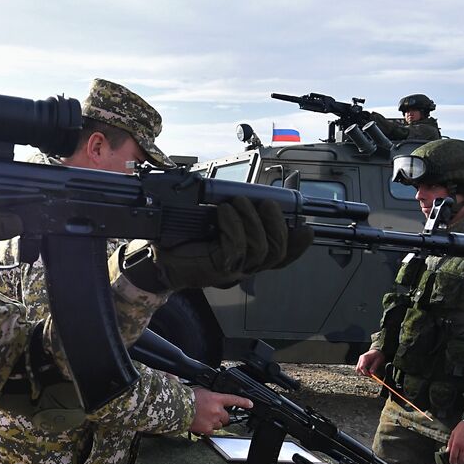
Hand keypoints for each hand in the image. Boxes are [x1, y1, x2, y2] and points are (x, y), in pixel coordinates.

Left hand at [125, 197, 292, 291]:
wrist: (158, 256)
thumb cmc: (185, 239)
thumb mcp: (214, 222)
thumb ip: (235, 214)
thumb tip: (250, 194)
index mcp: (249, 257)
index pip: (282, 257)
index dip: (298, 244)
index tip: (306, 227)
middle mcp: (245, 267)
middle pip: (277, 252)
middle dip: (277, 225)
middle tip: (266, 203)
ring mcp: (233, 270)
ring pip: (261, 249)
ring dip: (253, 221)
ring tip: (237, 202)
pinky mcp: (218, 268)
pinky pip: (237, 247)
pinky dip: (233, 225)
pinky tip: (224, 212)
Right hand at [189, 387, 252, 434]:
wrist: (178, 408)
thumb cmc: (186, 398)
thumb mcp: (200, 390)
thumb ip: (210, 393)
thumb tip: (212, 394)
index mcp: (216, 398)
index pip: (234, 400)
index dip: (243, 402)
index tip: (250, 404)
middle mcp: (217, 410)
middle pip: (226, 416)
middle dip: (221, 415)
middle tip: (212, 413)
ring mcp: (213, 421)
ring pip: (220, 424)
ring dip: (215, 422)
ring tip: (204, 418)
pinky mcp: (207, 429)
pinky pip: (211, 431)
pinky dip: (208, 428)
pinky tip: (201, 424)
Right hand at [355, 349, 385, 377]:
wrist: (378, 350)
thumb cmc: (378, 355)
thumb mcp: (378, 361)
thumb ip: (374, 367)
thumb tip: (371, 373)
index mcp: (364, 358)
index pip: (362, 367)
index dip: (365, 372)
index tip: (370, 375)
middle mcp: (361, 359)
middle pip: (358, 368)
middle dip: (363, 373)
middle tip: (370, 375)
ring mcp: (360, 360)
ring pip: (358, 368)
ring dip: (362, 372)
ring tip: (369, 373)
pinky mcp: (361, 361)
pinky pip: (360, 367)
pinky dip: (363, 370)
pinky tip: (368, 371)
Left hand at [446, 421, 463, 463]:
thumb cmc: (463, 427)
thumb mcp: (453, 433)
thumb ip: (450, 443)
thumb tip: (448, 450)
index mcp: (457, 444)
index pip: (453, 456)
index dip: (452, 461)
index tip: (452, 463)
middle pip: (461, 459)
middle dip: (458, 462)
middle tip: (457, 463)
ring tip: (463, 461)